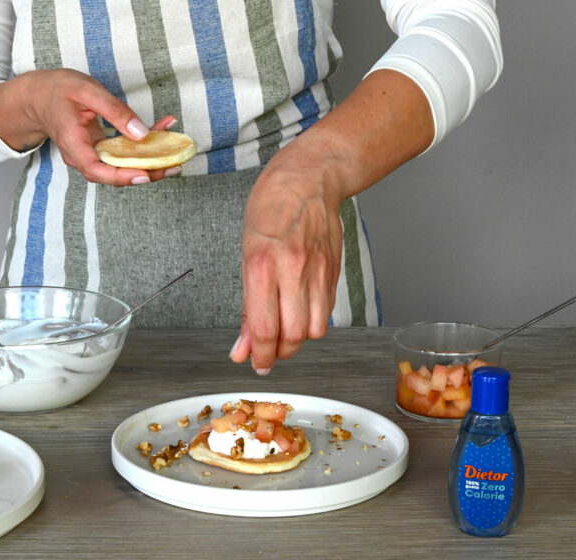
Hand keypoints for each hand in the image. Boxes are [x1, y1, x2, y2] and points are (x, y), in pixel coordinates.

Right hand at [0, 68, 178, 185]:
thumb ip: (114, 111)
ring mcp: (89, 154)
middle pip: (112, 175)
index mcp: (73, 144)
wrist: (39, 96)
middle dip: (144, 173)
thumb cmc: (59, 90)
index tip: (145, 174)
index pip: (95, 170)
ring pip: (119, 166)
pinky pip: (120, 154)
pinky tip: (161, 132)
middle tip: (173, 167)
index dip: (121, 176)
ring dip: (147, 162)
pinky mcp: (98, 149)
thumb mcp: (87, 91)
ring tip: (173, 156)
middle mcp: (80, 156)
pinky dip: (141, 147)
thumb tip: (141, 134)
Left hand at [230, 135, 348, 373]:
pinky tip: (298, 313)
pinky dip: (311, 322)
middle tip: (268, 354)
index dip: (260, 355)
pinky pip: (326, 312)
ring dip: (297, 341)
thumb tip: (241, 347)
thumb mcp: (246, 256)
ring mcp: (318, 271)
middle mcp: (292, 270)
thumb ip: (246, 307)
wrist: (308, 179)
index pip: (265, 328)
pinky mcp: (335, 272)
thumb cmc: (269, 210)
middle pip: (293, 336)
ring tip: (283, 334)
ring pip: (314, 330)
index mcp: (262, 265)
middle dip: (279, 354)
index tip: (254, 363)